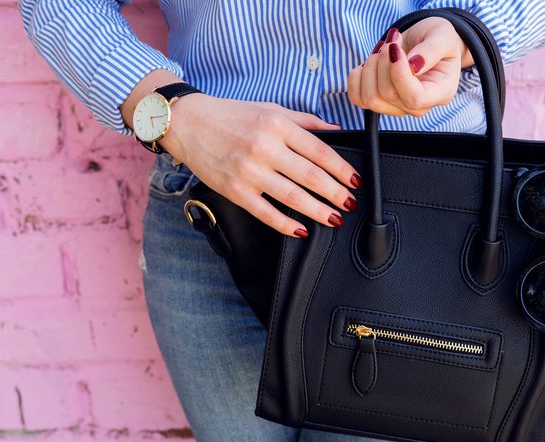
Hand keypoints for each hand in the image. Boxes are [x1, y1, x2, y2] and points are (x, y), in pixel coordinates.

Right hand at [158, 94, 361, 237]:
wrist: (188, 123)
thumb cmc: (231, 116)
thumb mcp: (271, 109)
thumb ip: (305, 121)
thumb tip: (335, 130)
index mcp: (277, 125)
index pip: (319, 151)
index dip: (341, 169)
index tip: (355, 181)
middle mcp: (264, 147)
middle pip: (310, 176)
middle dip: (335, 193)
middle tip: (350, 203)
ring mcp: (249, 171)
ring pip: (292, 197)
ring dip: (318, 211)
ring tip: (334, 219)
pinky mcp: (235, 190)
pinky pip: (266, 213)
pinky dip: (286, 224)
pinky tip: (301, 229)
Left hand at [347, 17, 472, 117]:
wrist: (425, 42)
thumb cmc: (438, 39)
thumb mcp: (443, 36)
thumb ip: (432, 50)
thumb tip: (413, 66)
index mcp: (440, 93)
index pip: (414, 98)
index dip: (399, 74)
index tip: (396, 49)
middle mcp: (418, 107)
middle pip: (388, 95)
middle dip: (383, 61)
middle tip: (392, 41)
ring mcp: (397, 108)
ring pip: (370, 98)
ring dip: (370, 67)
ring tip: (383, 49)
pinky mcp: (378, 103)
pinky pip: (357, 98)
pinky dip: (357, 76)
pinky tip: (371, 61)